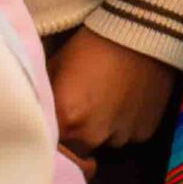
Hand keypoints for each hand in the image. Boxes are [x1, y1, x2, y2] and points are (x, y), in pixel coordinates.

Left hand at [50, 27, 179, 153]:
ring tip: (109, 101)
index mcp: (65, 121)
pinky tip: (128, 100)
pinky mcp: (145, 132)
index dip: (51, 142)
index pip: (51, 151)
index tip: (55, 133)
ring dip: (103, 130)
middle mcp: (92, 136)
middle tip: (82, 111)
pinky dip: (125, 124)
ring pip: (105, 144)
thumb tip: (37, 116)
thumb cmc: (90, 45)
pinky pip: (129, 136)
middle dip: (77, 138)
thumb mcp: (54, 67)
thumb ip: (45, 99)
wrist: (141, 31)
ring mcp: (122, 137)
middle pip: (78, 152)